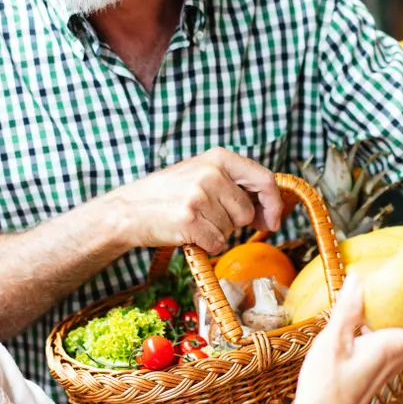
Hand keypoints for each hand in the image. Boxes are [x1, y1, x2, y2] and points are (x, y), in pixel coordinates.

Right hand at [106, 148, 284, 254]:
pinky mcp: (190, 220)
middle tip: (207, 215)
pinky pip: (217, 243)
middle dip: (233, 221)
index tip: (273, 221)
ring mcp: (199, 196)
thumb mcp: (202, 174)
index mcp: (218, 158)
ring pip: (231, 230)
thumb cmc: (169, 194)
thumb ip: (235, 184)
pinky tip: (189, 232)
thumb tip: (271, 211)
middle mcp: (211, 174)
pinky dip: (206, 245)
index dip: (274, 204)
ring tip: (193, 220)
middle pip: (247, 212)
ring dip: (216, 232)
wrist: (129, 209)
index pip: (264, 179)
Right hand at [292, 274, 402, 403]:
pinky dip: (397, 323)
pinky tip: (376, 311)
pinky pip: (398, 342)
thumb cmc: (326, 389)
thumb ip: (347, 310)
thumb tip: (358, 277)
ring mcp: (388, 365)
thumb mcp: (332, 342)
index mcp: (395, 349)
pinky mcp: (377, 368)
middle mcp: (398, 358)